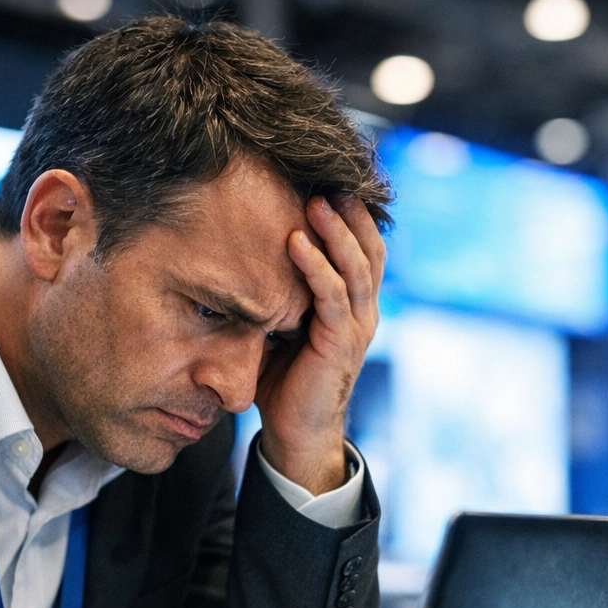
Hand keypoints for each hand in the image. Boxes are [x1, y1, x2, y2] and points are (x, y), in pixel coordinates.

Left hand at [255, 195, 383, 494]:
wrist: (296, 432)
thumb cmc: (284, 378)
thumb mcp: (280, 323)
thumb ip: (277, 289)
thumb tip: (238, 248)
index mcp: (354, 302)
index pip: (362, 246)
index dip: (351, 212)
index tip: (325, 177)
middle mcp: (363, 309)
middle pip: (369, 247)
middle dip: (350, 210)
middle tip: (327, 175)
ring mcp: (357, 325)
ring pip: (357, 267)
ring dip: (336, 231)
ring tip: (315, 201)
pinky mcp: (340, 343)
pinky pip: (334, 297)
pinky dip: (316, 268)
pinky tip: (295, 244)